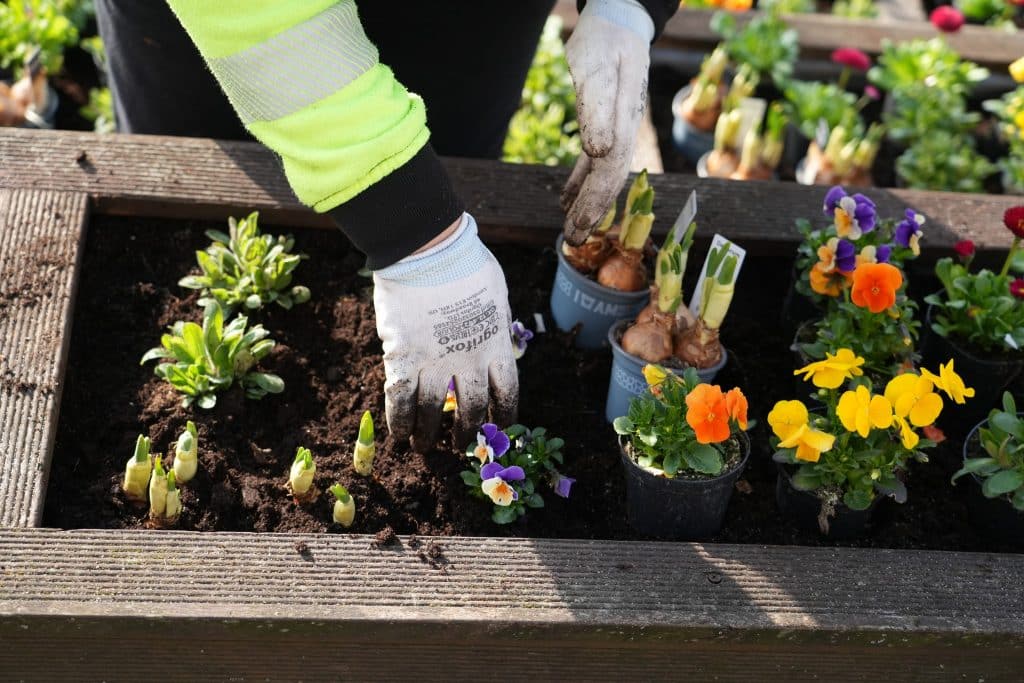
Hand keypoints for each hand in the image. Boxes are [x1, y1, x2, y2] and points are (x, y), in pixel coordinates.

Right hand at [373, 213, 518, 451]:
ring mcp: (434, 361)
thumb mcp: (495, 295)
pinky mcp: (403, 356)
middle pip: (470, 409)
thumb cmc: (466, 262)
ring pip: (432, 411)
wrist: (428, 248)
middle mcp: (469, 361)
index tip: (497, 427)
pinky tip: (398, 435)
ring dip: (427, 435)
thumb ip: (494, 323)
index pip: (506, 393)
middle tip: (458, 445)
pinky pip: (400, 399)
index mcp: (496, 346)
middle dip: (464, 432)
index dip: (502, 415)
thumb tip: (497, 337)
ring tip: (423, 447)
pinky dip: (399, 421)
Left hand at [561, 0, 652, 245]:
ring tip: (572, 230)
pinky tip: (566, 199)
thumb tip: (599, 151)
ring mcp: (617, 127)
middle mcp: (624, 127)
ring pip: (604, 173)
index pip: (611, 167)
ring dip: (588, 202)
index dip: (595, 198)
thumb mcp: (594, 66)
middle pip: (610, 177)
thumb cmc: (604, 39)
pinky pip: (595, 160)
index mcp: (624, 118)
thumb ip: (598, 106)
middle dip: (592, 210)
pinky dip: (581, 181)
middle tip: (573, 240)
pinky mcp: (606, 122)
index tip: (578, 222)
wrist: (620, 18)